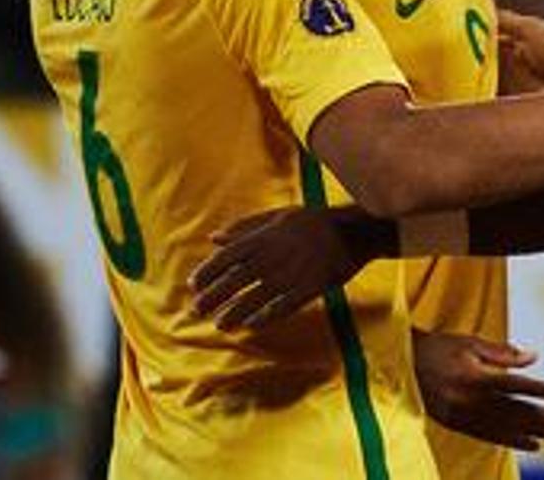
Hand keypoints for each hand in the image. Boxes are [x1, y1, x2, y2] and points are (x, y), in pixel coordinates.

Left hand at [190, 207, 375, 328]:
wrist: (351, 231)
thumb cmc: (311, 221)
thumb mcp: (276, 216)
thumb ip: (243, 228)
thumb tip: (213, 237)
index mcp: (263, 237)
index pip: (226, 257)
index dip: (207, 272)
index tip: (193, 285)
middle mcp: (272, 257)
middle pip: (235, 280)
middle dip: (213, 296)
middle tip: (196, 310)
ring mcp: (290, 274)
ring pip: (255, 298)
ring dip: (234, 312)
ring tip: (219, 324)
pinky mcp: (307, 289)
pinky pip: (281, 307)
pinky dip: (264, 318)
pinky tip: (250, 326)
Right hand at [413, 331, 543, 451]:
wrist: (403, 364)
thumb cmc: (441, 348)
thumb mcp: (470, 343)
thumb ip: (502, 353)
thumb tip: (533, 357)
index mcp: (472, 375)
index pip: (511, 384)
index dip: (534, 388)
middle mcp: (468, 399)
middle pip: (510, 410)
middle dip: (538, 416)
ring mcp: (461, 415)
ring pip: (503, 427)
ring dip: (531, 432)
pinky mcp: (456, 424)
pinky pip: (488, 437)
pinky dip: (511, 441)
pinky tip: (531, 444)